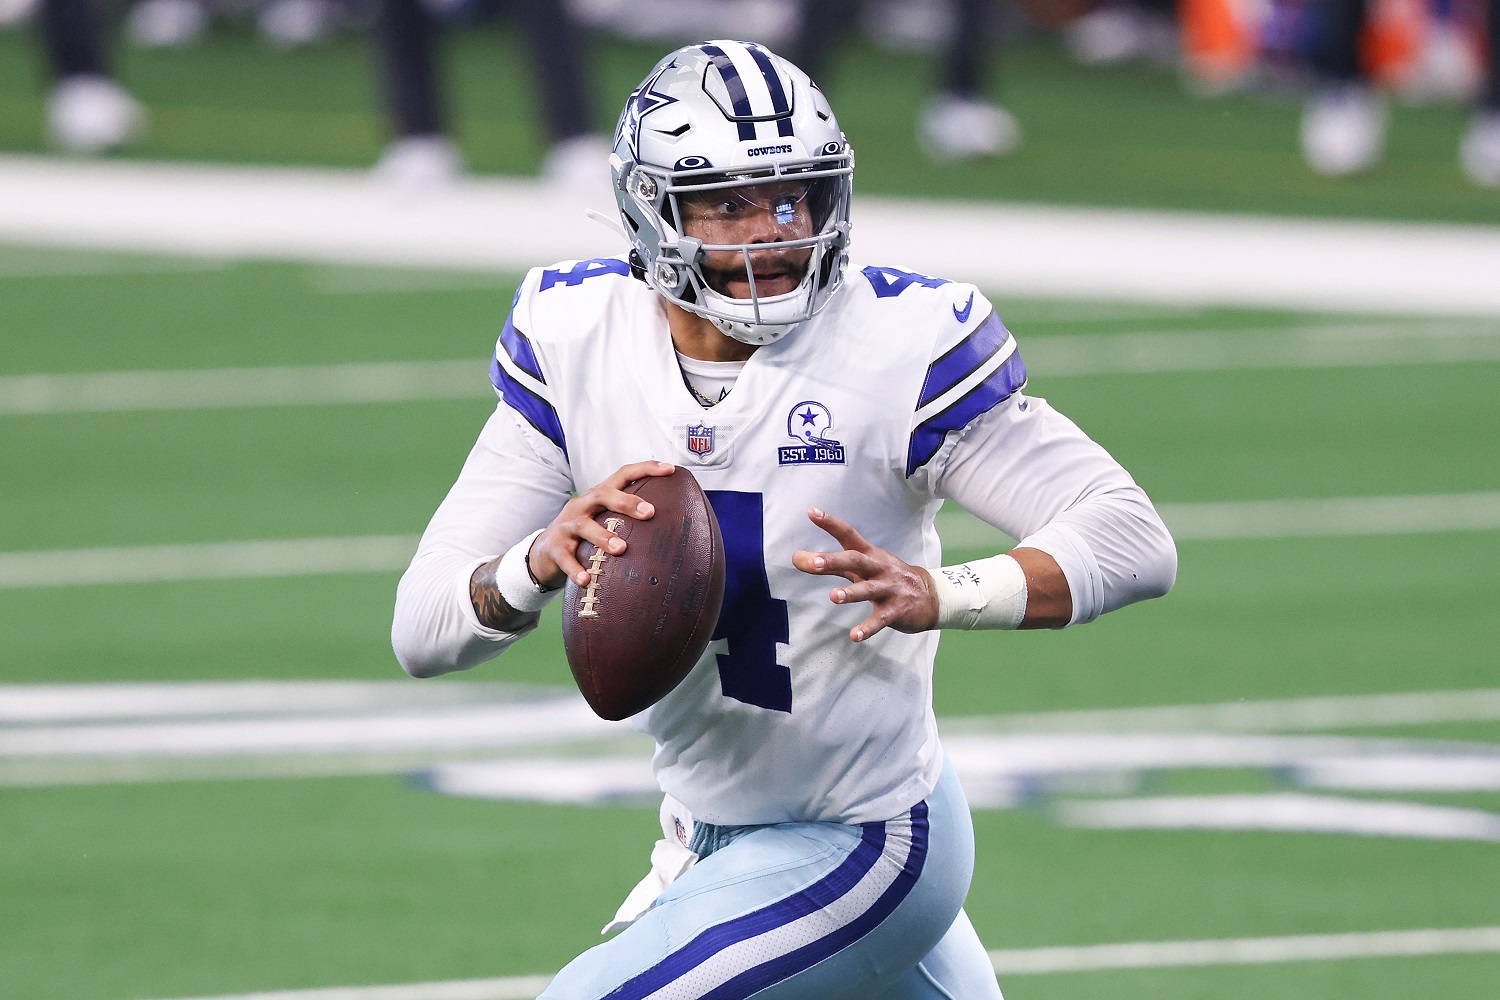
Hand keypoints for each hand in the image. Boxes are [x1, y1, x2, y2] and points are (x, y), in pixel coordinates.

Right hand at [528, 461, 673, 589]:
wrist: (543, 553)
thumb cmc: (583, 536)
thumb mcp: (603, 521)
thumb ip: (628, 520)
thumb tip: (672, 530)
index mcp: (598, 496)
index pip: (623, 475)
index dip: (646, 469)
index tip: (669, 469)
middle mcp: (582, 506)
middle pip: (603, 494)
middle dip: (627, 501)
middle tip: (649, 512)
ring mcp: (566, 526)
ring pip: (583, 525)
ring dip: (603, 536)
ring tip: (621, 548)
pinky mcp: (554, 548)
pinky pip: (565, 557)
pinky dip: (575, 569)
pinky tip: (587, 579)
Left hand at [791, 507, 938, 641]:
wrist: (931, 595)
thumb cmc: (887, 577)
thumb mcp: (861, 567)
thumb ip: (830, 564)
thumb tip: (796, 558)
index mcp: (869, 555)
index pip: (848, 534)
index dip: (830, 523)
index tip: (812, 512)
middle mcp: (879, 568)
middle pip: (856, 561)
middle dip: (834, 560)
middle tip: (813, 563)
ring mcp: (889, 589)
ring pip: (869, 589)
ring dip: (851, 593)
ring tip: (834, 597)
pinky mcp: (896, 610)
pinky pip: (880, 619)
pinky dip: (868, 628)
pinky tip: (855, 635)